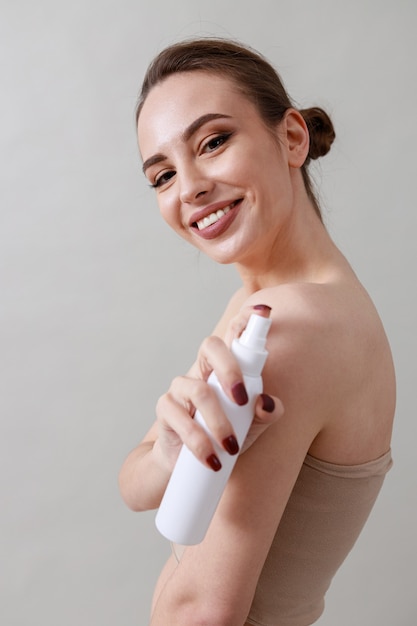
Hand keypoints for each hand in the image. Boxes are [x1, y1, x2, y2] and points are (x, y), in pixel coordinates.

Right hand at [154, 305, 283, 470]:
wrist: (189, 465)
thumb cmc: (224, 438)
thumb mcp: (252, 427)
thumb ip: (266, 414)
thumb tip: (268, 402)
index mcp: (225, 369)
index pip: (233, 337)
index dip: (245, 320)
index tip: (262, 311)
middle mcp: (202, 371)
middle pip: (211, 347)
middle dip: (229, 367)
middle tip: (242, 399)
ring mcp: (181, 388)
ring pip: (199, 390)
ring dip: (218, 422)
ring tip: (231, 447)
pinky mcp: (166, 409)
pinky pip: (180, 418)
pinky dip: (199, 441)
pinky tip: (211, 458)